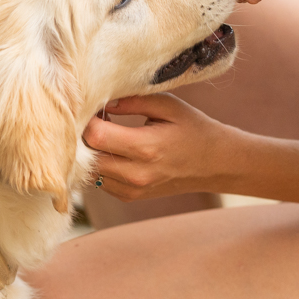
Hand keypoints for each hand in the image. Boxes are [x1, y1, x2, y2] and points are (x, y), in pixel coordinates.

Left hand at [82, 94, 235, 201]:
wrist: (214, 164)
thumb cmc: (192, 129)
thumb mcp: (169, 105)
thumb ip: (134, 100)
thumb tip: (103, 102)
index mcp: (146, 147)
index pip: (96, 136)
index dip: (88, 119)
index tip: (94, 107)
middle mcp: (136, 174)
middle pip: (86, 155)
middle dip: (84, 135)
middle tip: (95, 119)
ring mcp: (131, 190)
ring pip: (88, 171)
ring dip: (89, 151)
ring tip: (105, 133)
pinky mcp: (128, 197)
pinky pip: (98, 180)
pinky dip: (98, 165)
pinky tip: (113, 150)